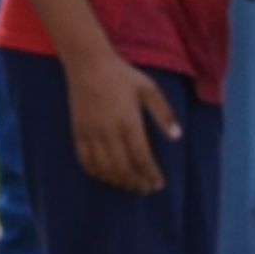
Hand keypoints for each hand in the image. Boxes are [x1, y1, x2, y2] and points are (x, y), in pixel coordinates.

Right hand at [67, 53, 177, 192]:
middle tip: (145, 189)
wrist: (88, 64)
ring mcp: (91, 133)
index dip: (150, 174)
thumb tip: (176, 137)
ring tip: (129, 186)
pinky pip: (85, 161)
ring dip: (118, 181)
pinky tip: (107, 177)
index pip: (141, 156)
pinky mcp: (78, 133)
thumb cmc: (122, 76)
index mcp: (128, 120)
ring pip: (104, 168)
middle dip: (136, 182)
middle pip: (123, 167)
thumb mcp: (149, 89)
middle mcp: (108, 131)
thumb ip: (164, 113)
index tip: (158, 184)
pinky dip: (97, 173)